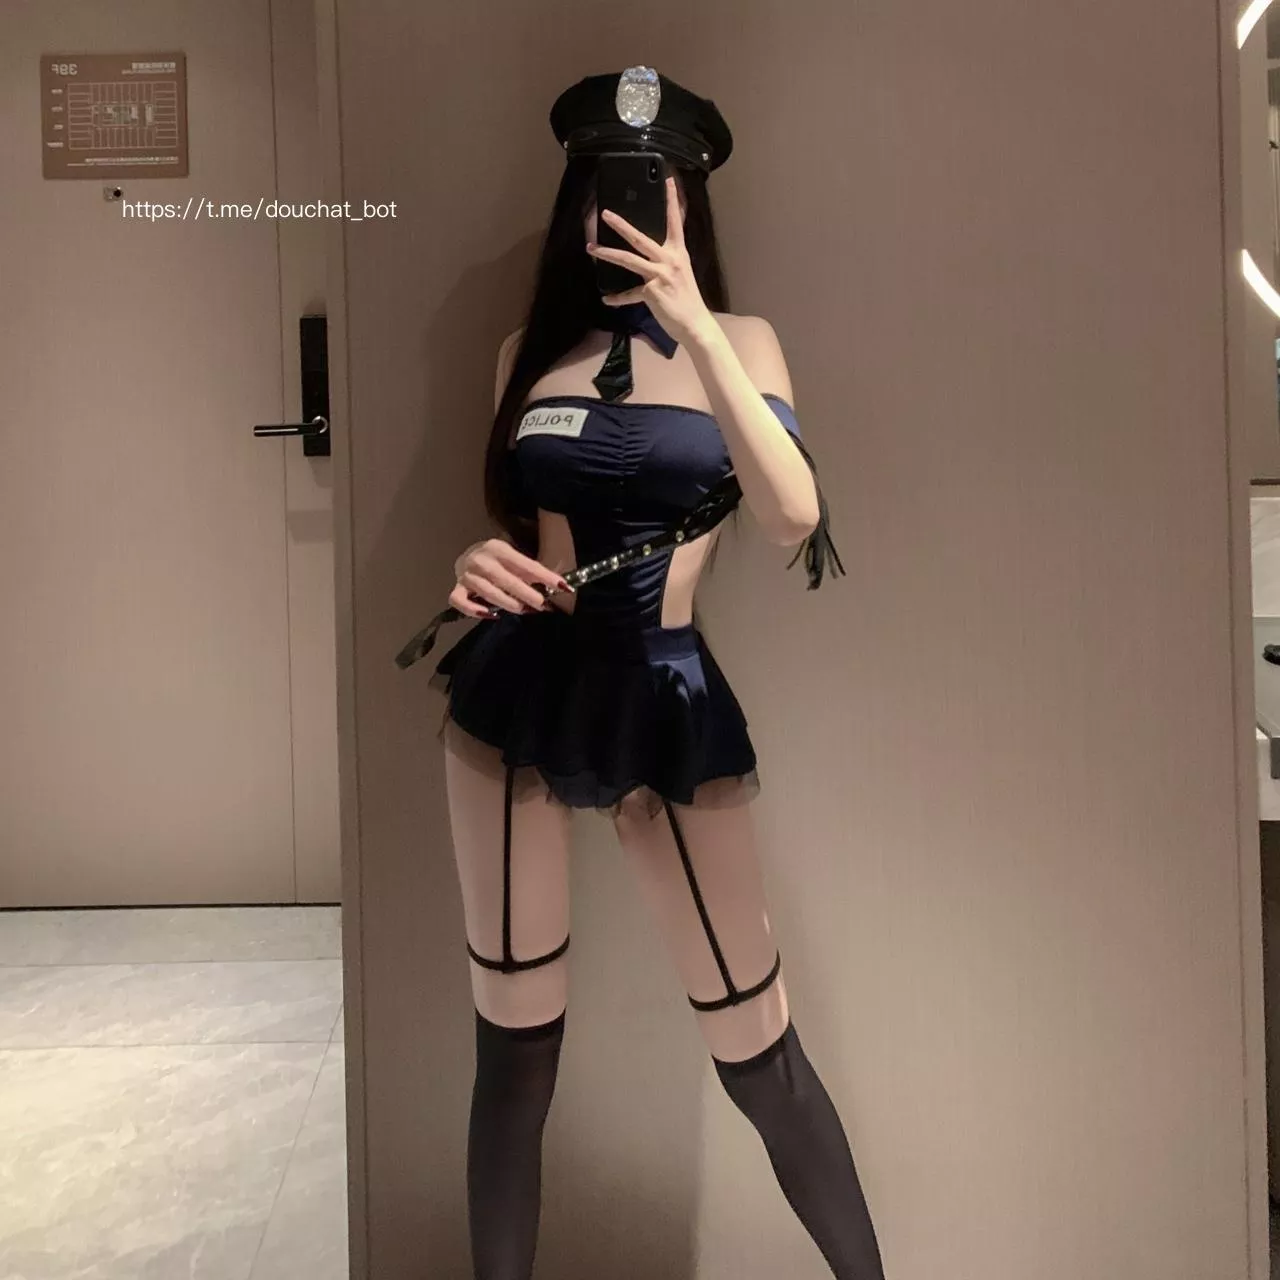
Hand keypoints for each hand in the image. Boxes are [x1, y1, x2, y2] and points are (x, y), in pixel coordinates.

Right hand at [448, 539, 572, 618]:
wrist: (469, 556)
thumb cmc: (499, 560)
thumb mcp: (515, 558)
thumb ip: (531, 570)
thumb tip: (558, 586)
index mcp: (499, 548)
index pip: (526, 564)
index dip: (545, 577)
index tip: (563, 586)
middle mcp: (481, 560)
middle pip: (506, 580)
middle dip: (527, 594)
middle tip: (542, 605)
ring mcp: (467, 575)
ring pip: (488, 593)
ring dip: (508, 604)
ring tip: (524, 610)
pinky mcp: (457, 588)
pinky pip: (461, 602)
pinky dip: (474, 610)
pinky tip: (492, 615)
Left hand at [587, 175, 715, 347]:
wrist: (695, 324)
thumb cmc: (687, 300)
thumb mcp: (681, 272)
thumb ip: (668, 259)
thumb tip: (651, 251)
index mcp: (679, 253)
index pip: (675, 221)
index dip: (671, 200)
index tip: (667, 181)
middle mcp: (670, 260)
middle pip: (640, 237)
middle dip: (621, 224)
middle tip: (605, 214)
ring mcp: (660, 276)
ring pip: (629, 260)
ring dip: (607, 253)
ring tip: (591, 248)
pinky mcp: (651, 293)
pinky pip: (629, 294)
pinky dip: (617, 298)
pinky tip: (606, 300)